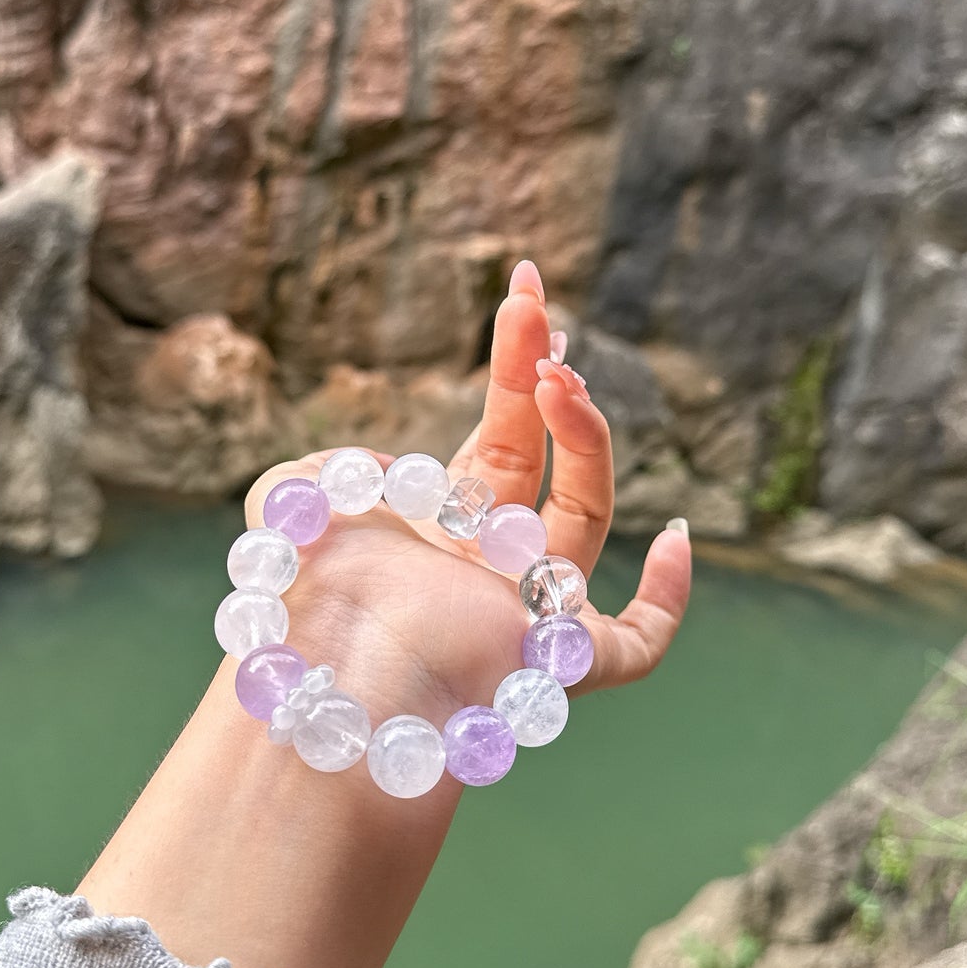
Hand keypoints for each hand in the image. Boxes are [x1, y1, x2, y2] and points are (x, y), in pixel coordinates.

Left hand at [79, 261, 690, 967]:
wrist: (322, 675)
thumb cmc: (305, 599)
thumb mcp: (293, 501)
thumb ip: (330, 460)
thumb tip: (392, 466)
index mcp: (441, 526)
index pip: (502, 434)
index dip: (516, 364)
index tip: (523, 293)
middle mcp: (490, 560)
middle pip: (544, 455)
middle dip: (544, 374)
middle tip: (534, 307)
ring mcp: (528, 609)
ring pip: (587, 516)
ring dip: (584, 437)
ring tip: (558, 381)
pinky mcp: (555, 662)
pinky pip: (637, 644)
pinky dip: (667, 598)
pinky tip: (672, 539)